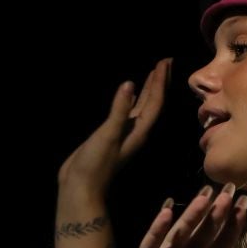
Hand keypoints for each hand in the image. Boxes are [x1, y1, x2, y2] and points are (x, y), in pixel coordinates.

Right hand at [58, 58, 171, 198]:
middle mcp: (137, 130)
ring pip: (142, 106)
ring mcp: (125, 133)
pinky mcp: (113, 134)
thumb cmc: (96, 163)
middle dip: (159, 82)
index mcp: (140, 130)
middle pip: (153, 102)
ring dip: (148, 89)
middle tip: (165, 62)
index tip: (164, 63)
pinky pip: (128, 111)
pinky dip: (131, 99)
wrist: (81, 185)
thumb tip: (129, 84)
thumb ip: (119, 110)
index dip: (159, 82)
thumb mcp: (108, 134)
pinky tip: (129, 93)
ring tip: (153, 73)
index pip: (155, 102)